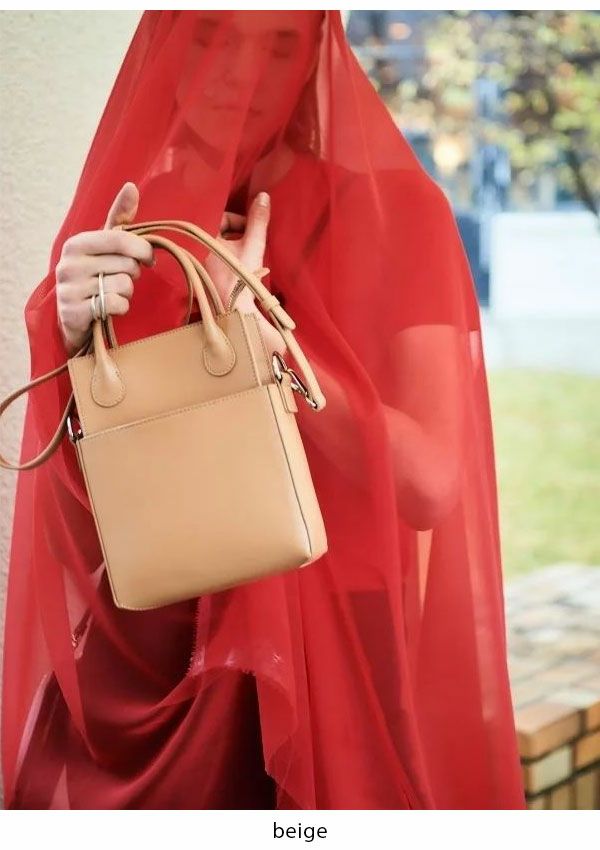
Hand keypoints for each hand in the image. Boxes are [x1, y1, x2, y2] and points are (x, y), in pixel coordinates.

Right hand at [55, 181, 153, 356]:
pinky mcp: (74, 313)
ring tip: (113, 292)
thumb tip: (131, 186)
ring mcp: (69, 289)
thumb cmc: (95, 275)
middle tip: (121, 278)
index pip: (120, 239)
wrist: (74, 316)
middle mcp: (68, 264)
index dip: (142, 249)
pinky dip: (121, 307)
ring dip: (127, 293)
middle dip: (132, 274)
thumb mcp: (105, 245)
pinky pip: (116, 305)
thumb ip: (119, 218)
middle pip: (126, 265)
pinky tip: (110, 307)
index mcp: (77, 243)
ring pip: (124, 286)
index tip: (148, 258)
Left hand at [206, 191, 285, 354]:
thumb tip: (264, 197)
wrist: (233, 315)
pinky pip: (213, 261)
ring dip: (232, 247)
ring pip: (216, 247)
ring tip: (248, 257)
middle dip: (235, 233)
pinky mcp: (202, 279)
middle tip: (250, 241)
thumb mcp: (253, 247)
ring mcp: (197, 265)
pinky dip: (226, 260)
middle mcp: (195, 249)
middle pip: (216, 231)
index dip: (237, 219)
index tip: (251, 228)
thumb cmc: (240, 281)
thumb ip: (258, 221)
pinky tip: (238, 271)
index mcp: (203, 238)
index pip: (217, 215)